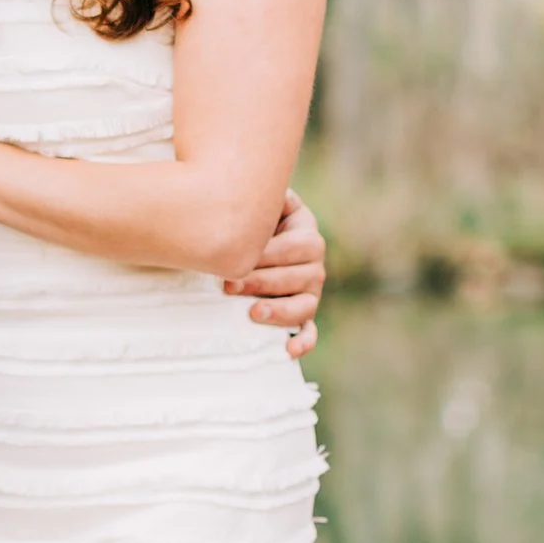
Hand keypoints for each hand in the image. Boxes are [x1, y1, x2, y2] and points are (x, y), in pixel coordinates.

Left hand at [227, 185, 325, 357]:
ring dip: (280, 311)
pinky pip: (310, 330)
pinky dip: (303, 341)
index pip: (298, 246)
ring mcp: (310, 291)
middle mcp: (314, 263)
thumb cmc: (247, 216)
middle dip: (263, 282)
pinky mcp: (303, 313)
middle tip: (230, 286)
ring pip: (306, 305)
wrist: (242, 235)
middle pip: (301, 276)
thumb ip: (262, 195)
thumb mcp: (259, 201)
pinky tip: (288, 349)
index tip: (237, 260)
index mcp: (306, 232)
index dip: (268, 255)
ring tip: (253, 313)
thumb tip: (260, 192)